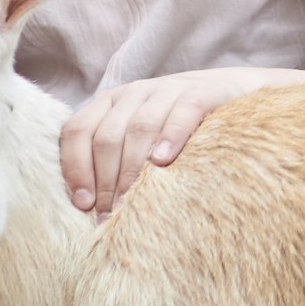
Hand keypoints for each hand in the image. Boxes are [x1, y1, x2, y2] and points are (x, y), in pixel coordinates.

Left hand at [60, 67, 304, 217]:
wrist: (229, 93)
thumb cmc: (174, 128)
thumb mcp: (139, 139)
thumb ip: (114, 161)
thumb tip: (92, 212)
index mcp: (110, 103)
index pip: (78, 131)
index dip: (76, 168)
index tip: (84, 204)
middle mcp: (133, 92)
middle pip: (107, 137)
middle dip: (106, 180)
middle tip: (112, 215)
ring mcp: (166, 90)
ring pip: (139, 128)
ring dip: (133, 169)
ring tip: (134, 201)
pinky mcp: (199, 93)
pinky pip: (180, 114)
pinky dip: (170, 137)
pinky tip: (164, 162)